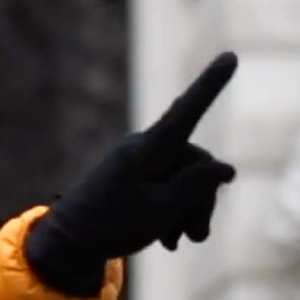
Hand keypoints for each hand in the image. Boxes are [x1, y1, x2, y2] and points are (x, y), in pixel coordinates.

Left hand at [25, 52, 238, 296]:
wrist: (68, 243)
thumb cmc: (112, 224)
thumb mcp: (161, 209)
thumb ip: (197, 187)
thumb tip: (227, 168)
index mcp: (149, 149)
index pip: (187, 110)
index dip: (211, 85)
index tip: (232, 55)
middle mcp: (146, 149)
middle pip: (196, 163)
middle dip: (203, 199)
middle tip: (196, 236)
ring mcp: (141, 164)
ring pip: (185, 180)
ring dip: (190, 211)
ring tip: (181, 241)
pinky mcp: (136, 180)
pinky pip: (168, 189)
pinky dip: (173, 213)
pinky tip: (169, 241)